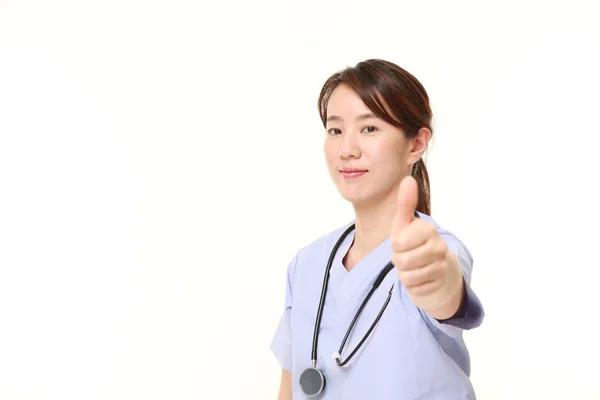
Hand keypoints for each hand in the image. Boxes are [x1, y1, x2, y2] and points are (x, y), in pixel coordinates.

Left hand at [391, 176, 462, 315]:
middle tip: (408, 257)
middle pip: (401, 260)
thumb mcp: (406, 225)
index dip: (396, 246)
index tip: (403, 244)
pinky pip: (415, 290)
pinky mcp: (440, 285)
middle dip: (399, 262)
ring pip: (408, 276)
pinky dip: (414, 287)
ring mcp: (442, 267)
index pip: (398, 242)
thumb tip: (408, 179)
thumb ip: (406, 204)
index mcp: (428, 230)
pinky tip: (422, 280)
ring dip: (406, 275)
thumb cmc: (417, 245)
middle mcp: (439, 247)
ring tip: (415, 268)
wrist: (440, 272)